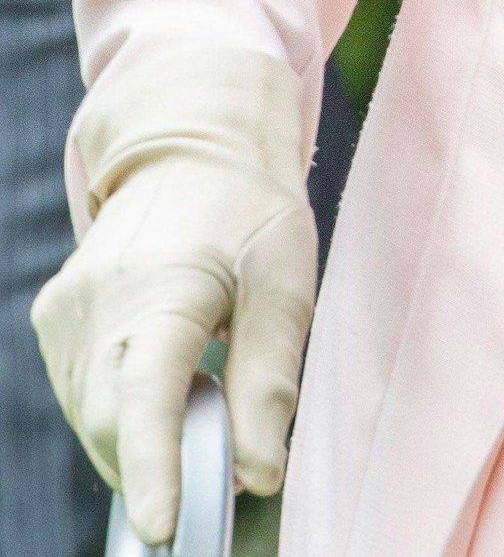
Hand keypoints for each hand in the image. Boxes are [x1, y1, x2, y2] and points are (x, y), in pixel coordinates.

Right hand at [33, 48, 316, 549]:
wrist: (191, 147)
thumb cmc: (248, 210)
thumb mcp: (286, 278)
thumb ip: (270, 377)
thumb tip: (260, 472)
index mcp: (166, 282)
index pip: (148, 391)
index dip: (154, 465)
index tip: (163, 525)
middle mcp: (99, 299)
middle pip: (115, 421)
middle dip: (161, 463)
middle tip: (222, 454)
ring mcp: (67, 311)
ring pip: (93, 418)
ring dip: (142, 437)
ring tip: (198, 395)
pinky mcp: (53, 319)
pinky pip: (81, 395)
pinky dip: (120, 411)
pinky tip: (162, 378)